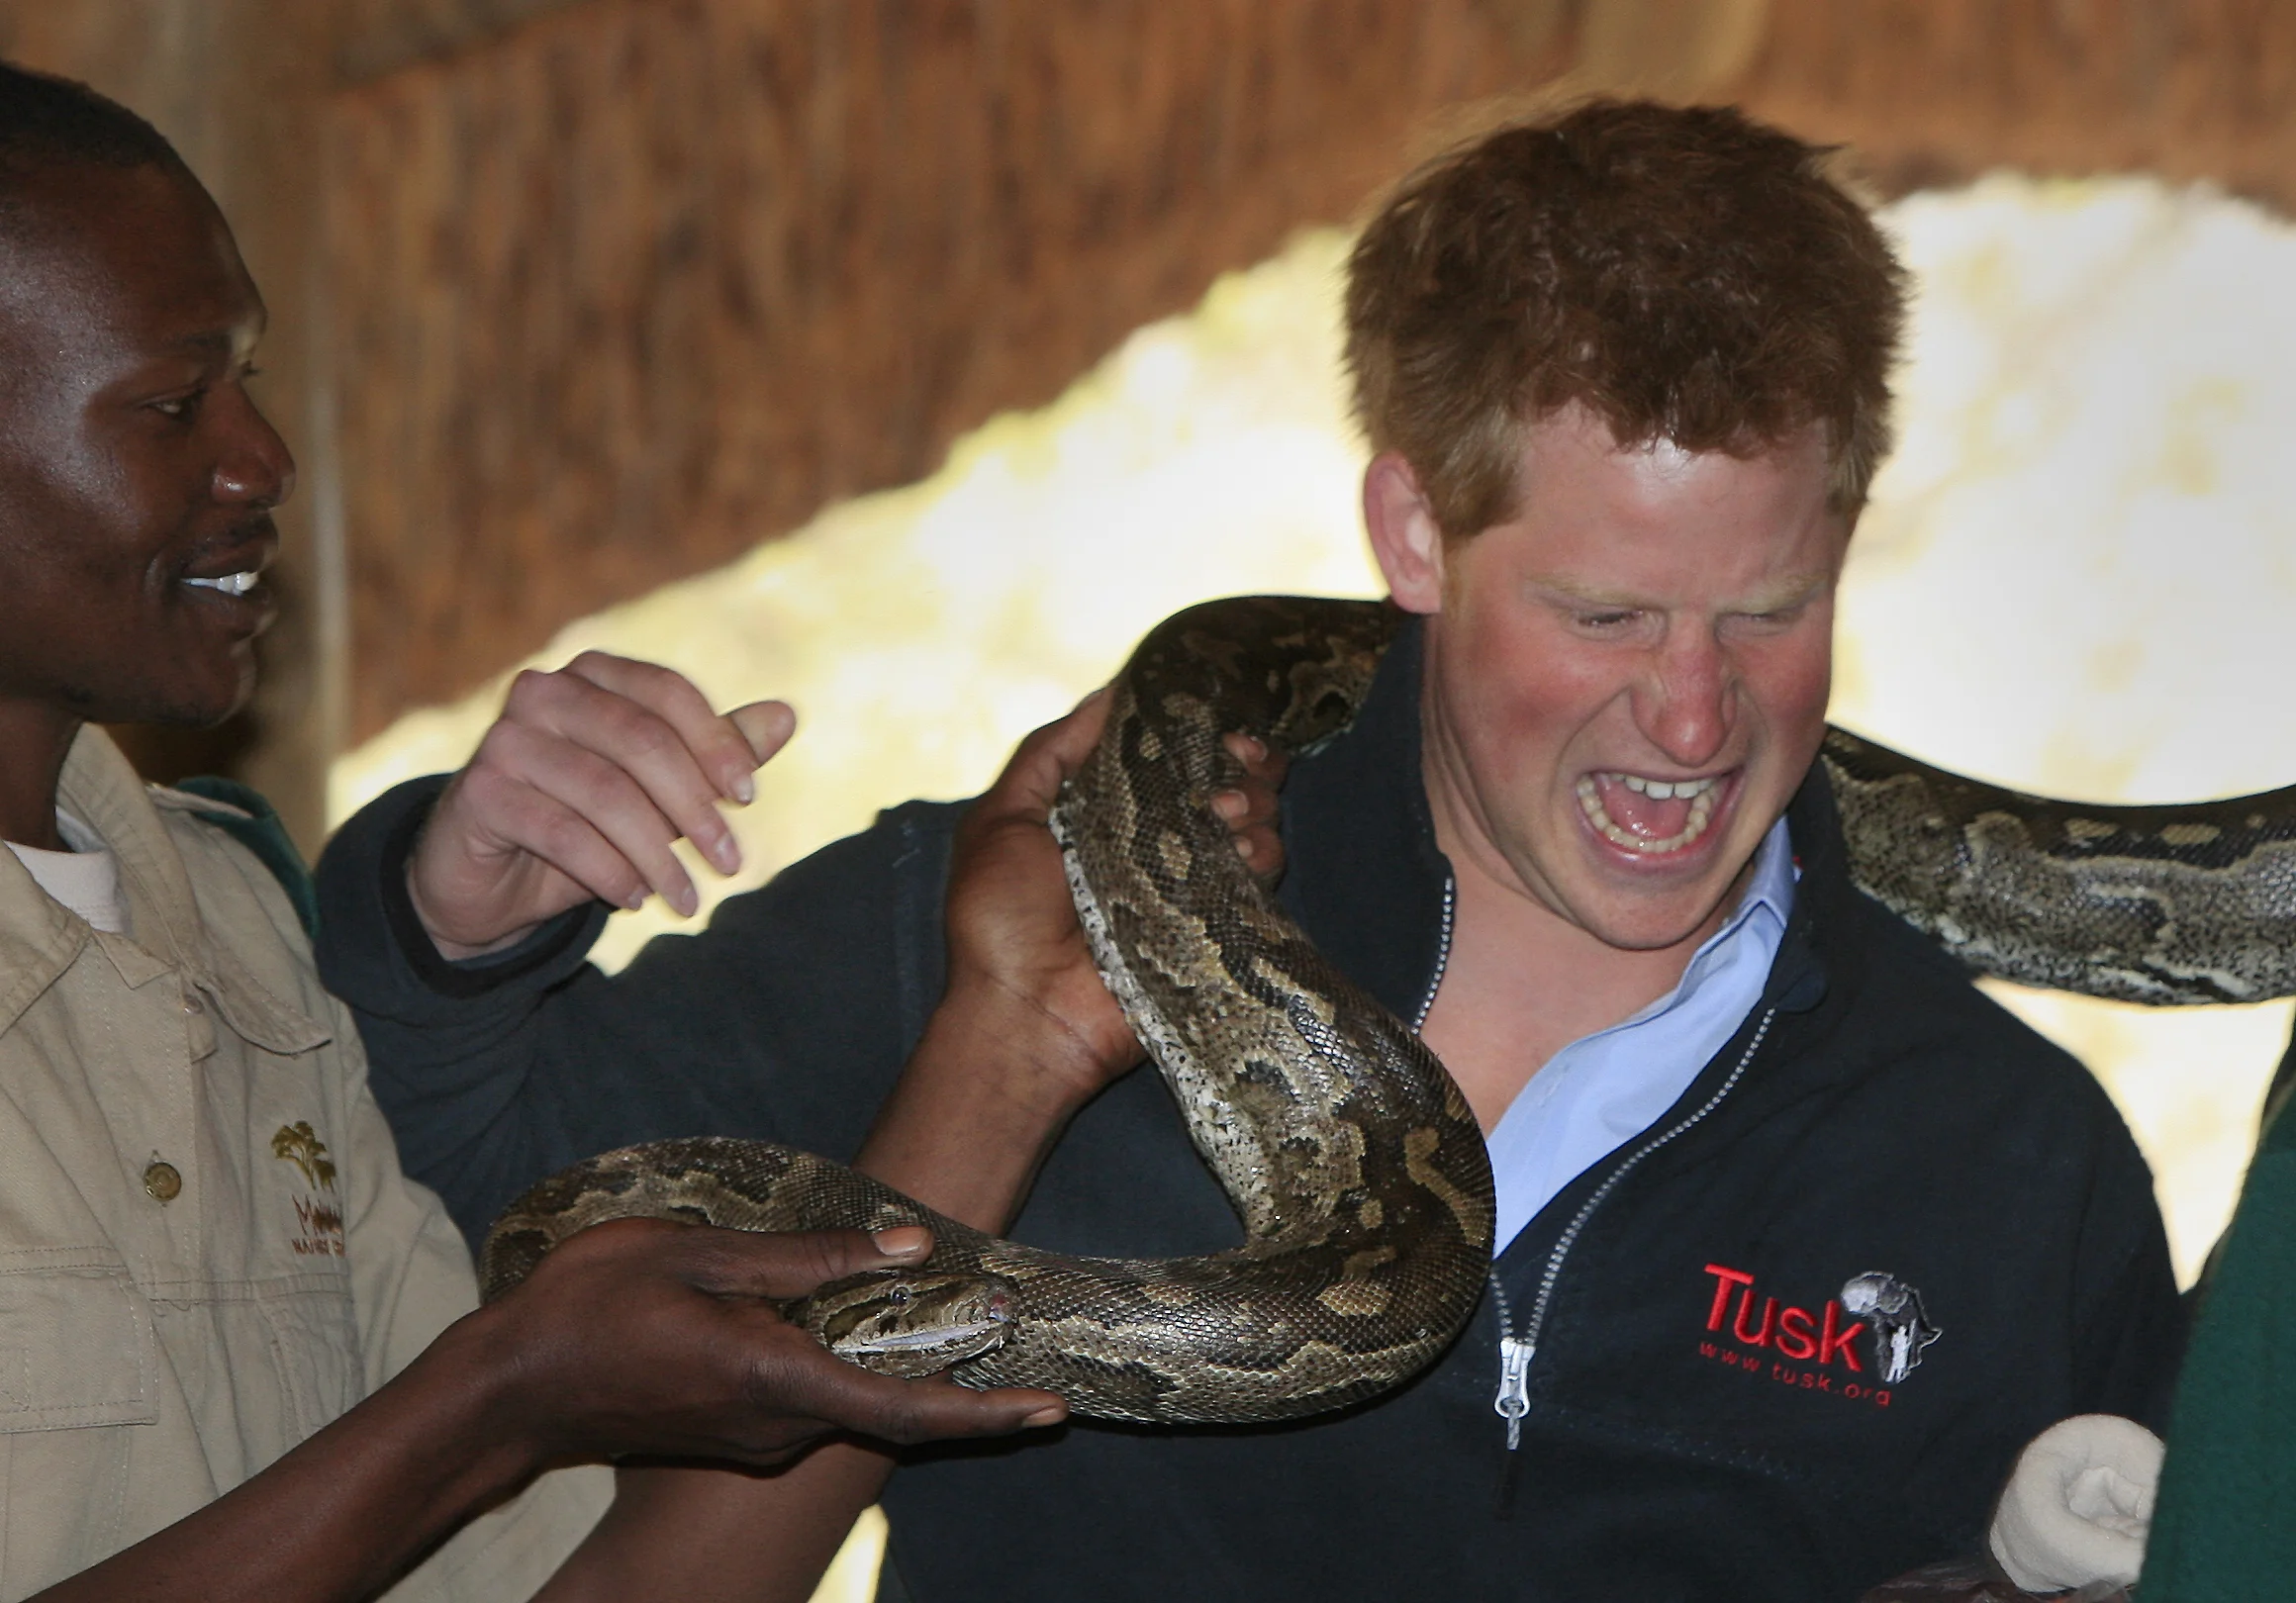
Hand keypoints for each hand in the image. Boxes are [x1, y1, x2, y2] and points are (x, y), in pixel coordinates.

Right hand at [408, 653, 794, 957]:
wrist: (488, 880)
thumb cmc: (584, 822)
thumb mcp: (658, 793)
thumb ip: (715, 753)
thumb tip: (787, 716)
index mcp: (592, 676)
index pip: (666, 693)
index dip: (715, 742)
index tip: (748, 798)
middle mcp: (543, 692)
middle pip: (640, 740)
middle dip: (694, 807)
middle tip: (729, 863)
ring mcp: (504, 739)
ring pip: (605, 792)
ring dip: (657, 854)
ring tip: (686, 899)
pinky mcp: (479, 793)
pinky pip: (561, 832)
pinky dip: (608, 870)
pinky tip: (634, 899)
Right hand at [471, 1218, 1063, 1468]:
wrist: (507, 1391)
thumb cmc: (590, 1309)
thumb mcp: (700, 1255)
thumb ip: (808, 1257)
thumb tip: (909, 1249)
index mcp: (775, 1380)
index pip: (904, 1412)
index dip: (984, 1413)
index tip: (1049, 1409)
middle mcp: (776, 1426)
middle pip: (888, 1405)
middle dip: (951, 1368)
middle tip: (1003, 1313)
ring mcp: (754, 1438)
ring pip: (847, 1396)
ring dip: (888, 1355)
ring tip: (922, 1296)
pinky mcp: (734, 1433)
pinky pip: (810, 1396)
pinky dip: (842, 1360)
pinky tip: (838, 1310)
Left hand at [941, 689, 1288, 1113]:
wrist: (1025, 1015)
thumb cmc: (999, 918)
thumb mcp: (1002, 819)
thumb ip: (1051, 755)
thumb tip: (1112, 693)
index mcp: (1110, 814)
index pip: (1174, 756)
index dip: (1200, 731)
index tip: (1214, 718)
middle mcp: (1160, 845)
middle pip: (1228, 782)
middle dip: (1239, 762)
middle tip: (1235, 763)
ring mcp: (1193, 887)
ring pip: (1256, 823)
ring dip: (1249, 805)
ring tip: (1221, 814)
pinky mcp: (1217, 929)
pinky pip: (1261, 881)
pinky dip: (1257, 857)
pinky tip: (1235, 854)